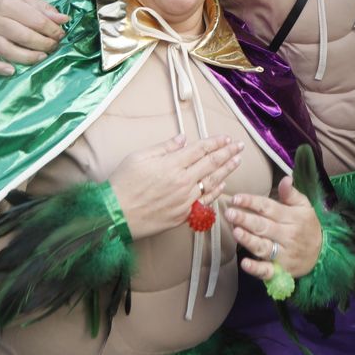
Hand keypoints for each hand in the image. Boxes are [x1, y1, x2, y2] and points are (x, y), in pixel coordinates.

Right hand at [0, 0, 68, 75]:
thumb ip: (44, 9)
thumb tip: (64, 19)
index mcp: (8, 4)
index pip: (35, 21)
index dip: (52, 30)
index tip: (60, 34)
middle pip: (23, 37)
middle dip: (43, 44)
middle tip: (54, 45)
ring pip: (7, 51)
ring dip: (28, 57)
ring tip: (42, 57)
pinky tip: (11, 71)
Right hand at [108, 134, 243, 239]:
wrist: (114, 216)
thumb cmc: (122, 184)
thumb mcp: (139, 157)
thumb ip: (164, 147)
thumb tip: (183, 139)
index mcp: (171, 165)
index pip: (200, 149)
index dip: (215, 142)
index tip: (226, 138)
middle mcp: (182, 182)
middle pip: (211, 164)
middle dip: (228, 153)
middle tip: (239, 145)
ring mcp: (185, 200)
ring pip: (212, 182)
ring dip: (227, 170)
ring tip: (237, 161)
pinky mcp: (183, 215)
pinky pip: (205, 201)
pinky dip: (216, 191)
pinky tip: (223, 184)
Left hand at [227, 176, 322, 278]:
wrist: (322, 254)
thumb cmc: (307, 227)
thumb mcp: (304, 207)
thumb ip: (292, 194)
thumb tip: (286, 178)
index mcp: (292, 217)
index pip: (269, 207)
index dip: (252, 202)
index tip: (236, 198)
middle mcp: (287, 235)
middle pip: (264, 226)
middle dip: (246, 219)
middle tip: (230, 213)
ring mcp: (284, 254)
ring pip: (263, 247)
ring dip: (249, 240)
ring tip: (235, 231)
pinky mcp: (281, 271)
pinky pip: (267, 271)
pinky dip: (256, 268)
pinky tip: (244, 263)